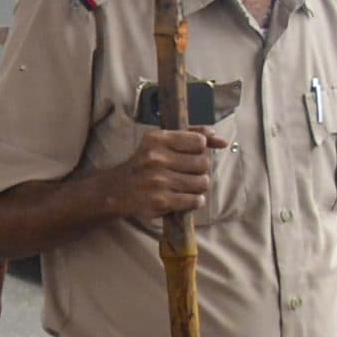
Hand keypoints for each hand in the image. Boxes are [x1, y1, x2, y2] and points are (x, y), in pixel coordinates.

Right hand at [107, 128, 227, 219]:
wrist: (115, 190)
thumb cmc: (143, 164)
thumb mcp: (160, 142)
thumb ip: (191, 136)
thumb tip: (221, 140)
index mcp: (156, 139)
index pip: (199, 142)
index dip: (198, 150)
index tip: (188, 155)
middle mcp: (156, 158)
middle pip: (203, 163)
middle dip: (199, 170)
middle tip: (186, 173)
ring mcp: (158, 181)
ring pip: (202, 183)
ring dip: (197, 186)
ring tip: (184, 186)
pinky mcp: (161, 201)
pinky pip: (195, 200)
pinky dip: (194, 200)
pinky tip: (183, 198)